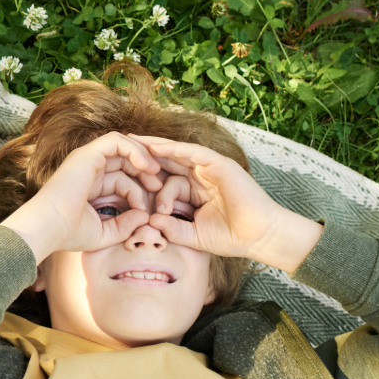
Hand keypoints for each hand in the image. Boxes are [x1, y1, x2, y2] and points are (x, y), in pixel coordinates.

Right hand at [1, 132, 165, 261]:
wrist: (49, 228)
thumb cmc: (70, 234)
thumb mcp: (105, 233)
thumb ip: (125, 225)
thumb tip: (145, 216)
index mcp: (90, 185)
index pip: (121, 178)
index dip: (139, 190)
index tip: (148, 209)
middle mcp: (88, 169)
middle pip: (124, 160)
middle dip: (145, 171)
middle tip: (160, 187)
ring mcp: (87, 159)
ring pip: (122, 146)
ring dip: (143, 158)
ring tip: (156, 174)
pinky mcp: (88, 153)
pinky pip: (116, 141)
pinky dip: (134, 150)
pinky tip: (147, 166)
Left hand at [128, 135, 321, 271]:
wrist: (259, 237)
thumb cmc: (231, 237)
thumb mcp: (194, 235)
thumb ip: (173, 229)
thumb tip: (150, 223)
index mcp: (195, 190)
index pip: (165, 178)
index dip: (144, 176)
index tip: (120, 175)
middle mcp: (201, 175)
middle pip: (167, 161)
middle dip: (143, 154)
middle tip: (118, 146)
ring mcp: (211, 168)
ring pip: (178, 153)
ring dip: (155, 147)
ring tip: (131, 141)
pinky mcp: (220, 164)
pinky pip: (194, 153)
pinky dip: (175, 150)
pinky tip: (156, 148)